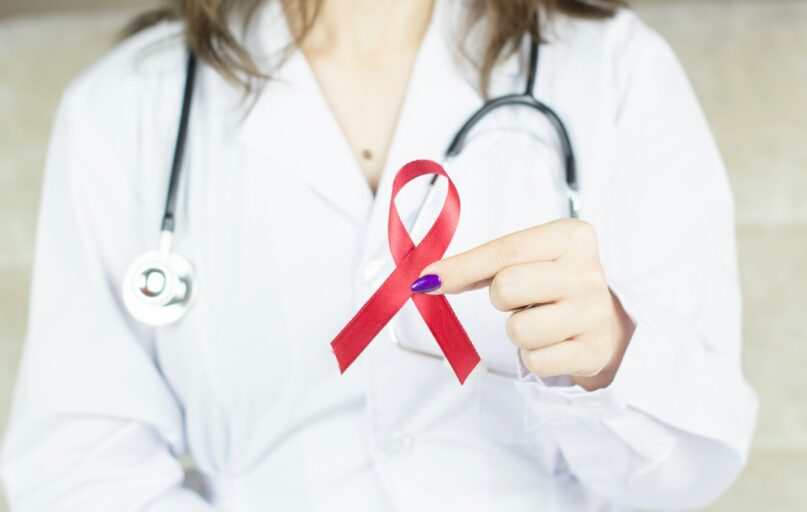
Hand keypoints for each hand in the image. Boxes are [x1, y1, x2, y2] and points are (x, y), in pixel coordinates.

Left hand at [411, 219, 634, 389]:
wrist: (604, 317)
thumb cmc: (552, 281)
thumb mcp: (528, 257)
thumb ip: (480, 264)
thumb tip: (428, 280)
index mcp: (571, 237)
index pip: (505, 251)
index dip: (461, 267)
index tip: (427, 280)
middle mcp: (587, 272)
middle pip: (506, 288)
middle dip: (500, 298)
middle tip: (520, 298)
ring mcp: (594, 313)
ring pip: (517, 330)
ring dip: (517, 329)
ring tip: (539, 319)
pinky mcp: (593, 351)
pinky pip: (534, 360)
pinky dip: (532, 355)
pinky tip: (551, 340)